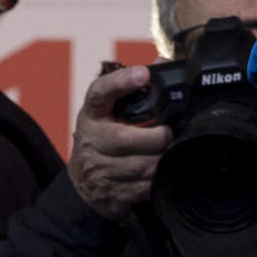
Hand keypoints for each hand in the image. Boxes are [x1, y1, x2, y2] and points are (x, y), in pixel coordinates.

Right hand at [69, 63, 174, 221]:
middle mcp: (92, 141)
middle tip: (170, 132)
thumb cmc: (102, 140)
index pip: (100, 93)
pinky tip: (165, 172)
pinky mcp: (112, 194)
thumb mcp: (110, 112)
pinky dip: (159, 180)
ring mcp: (100, 170)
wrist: (83, 186)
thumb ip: (133, 88)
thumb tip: (161, 63)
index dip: (121, 82)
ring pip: (138, 166)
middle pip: (125, 138)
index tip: (143, 74)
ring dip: (161, 159)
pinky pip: (143, 189)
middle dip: (156, 137)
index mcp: (92, 114)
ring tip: (173, 152)